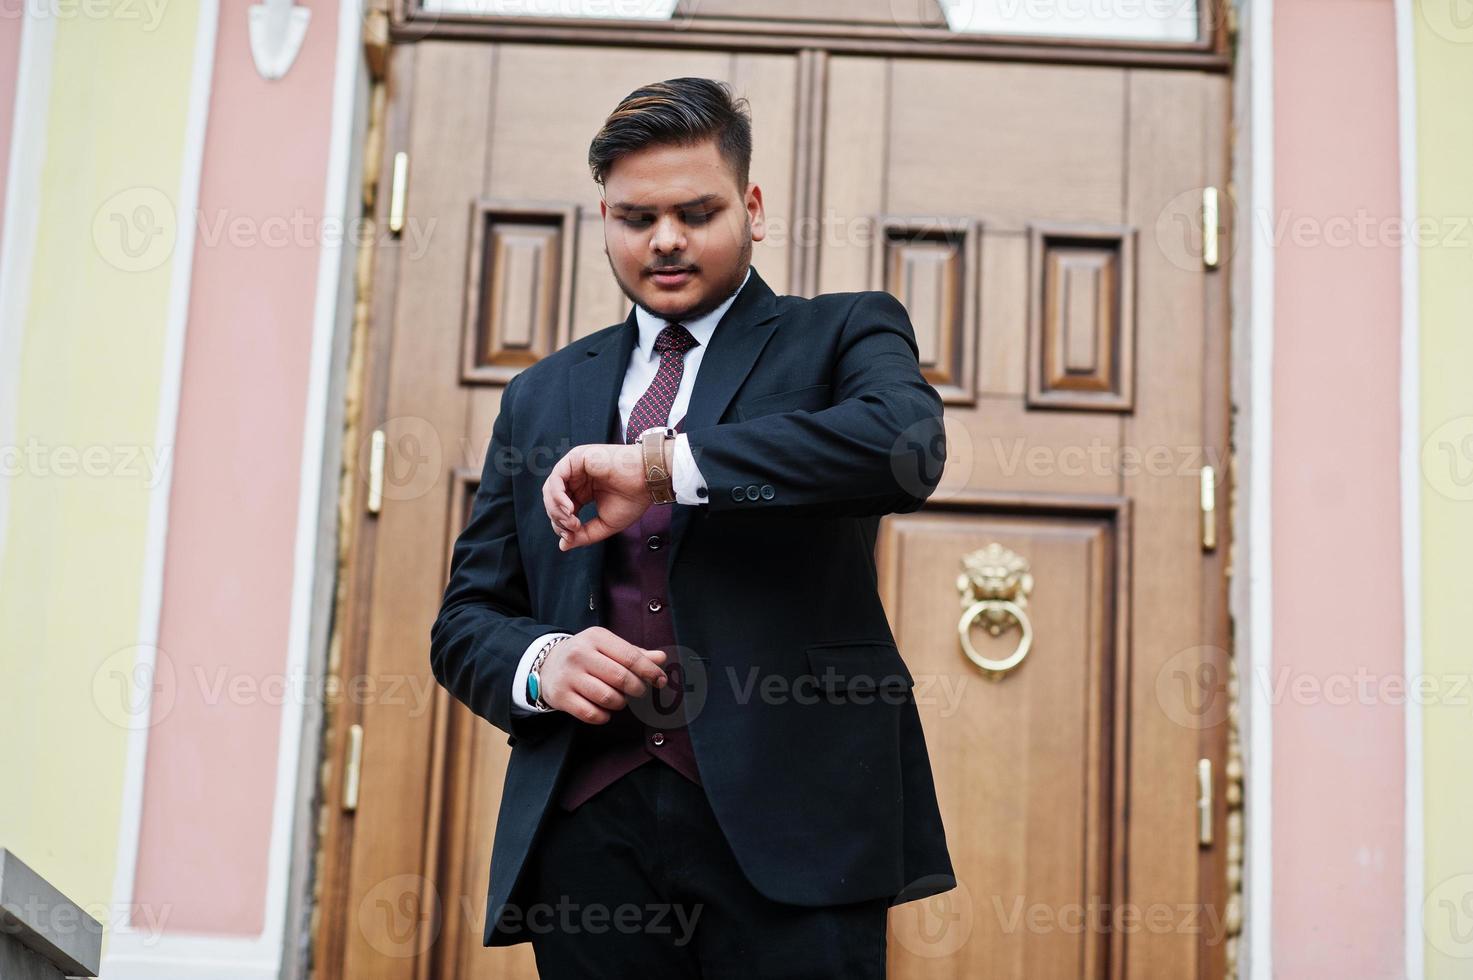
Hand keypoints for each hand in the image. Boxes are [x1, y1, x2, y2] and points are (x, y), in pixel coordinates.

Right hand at [538, 627, 667, 723]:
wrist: (548, 664)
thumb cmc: (587, 656)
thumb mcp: (609, 647)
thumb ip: (635, 654)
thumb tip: (661, 658)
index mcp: (596, 637)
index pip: (630, 656)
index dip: (650, 671)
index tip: (661, 681)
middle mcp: (580, 654)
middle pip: (621, 678)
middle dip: (637, 689)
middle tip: (638, 691)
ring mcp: (568, 676)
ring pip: (608, 698)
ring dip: (620, 702)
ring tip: (618, 698)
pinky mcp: (561, 696)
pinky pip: (592, 714)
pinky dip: (604, 716)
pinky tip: (603, 709)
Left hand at [543, 441, 652, 550]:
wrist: (647, 481)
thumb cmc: (632, 499)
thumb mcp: (604, 524)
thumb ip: (583, 535)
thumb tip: (563, 546)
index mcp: (584, 492)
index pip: (561, 510)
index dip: (561, 525)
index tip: (572, 536)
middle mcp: (577, 479)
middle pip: (552, 500)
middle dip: (558, 518)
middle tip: (573, 528)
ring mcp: (575, 467)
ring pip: (550, 489)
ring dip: (556, 508)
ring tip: (571, 519)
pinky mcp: (576, 458)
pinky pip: (556, 477)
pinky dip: (557, 495)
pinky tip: (569, 508)